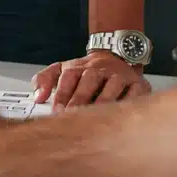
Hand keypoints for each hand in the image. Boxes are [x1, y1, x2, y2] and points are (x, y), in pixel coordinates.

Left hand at [33, 50, 150, 108]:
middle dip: (80, 99)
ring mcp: (120, 75)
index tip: (57, 110)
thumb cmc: (88, 72)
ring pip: (112, 87)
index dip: (62, 93)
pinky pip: (135, 94)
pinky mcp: (139, 84)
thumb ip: (45, 80)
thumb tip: (37, 97)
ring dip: (103, 102)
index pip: (69, 77)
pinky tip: (120, 116)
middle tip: (72, 117)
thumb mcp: (63, 71)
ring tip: (95, 118)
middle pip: (89, 81)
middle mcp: (100, 69)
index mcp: (79, 67)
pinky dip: (128, 103)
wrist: (117, 57)